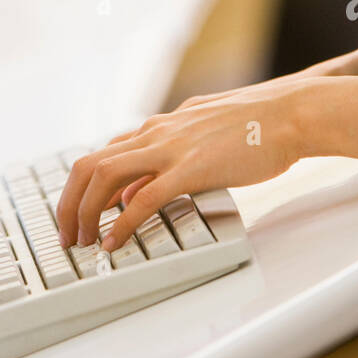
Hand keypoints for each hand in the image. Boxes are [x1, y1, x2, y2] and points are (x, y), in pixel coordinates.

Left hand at [55, 77, 309, 251]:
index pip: (104, 153)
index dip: (83, 187)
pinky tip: (114, 243)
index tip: (77, 213)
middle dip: (69, 203)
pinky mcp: (190, 168)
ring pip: (104, 176)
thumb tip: (137, 189)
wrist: (290, 114)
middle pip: (89, 164)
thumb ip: (168, 155)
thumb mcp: (201, 133)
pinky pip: (142, 199)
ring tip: (83, 243)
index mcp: (161, 125)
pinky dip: (121, 223)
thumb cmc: (256, 126)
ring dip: (85, 213)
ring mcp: (171, 148)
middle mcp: (156, 133)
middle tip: (67, 235)